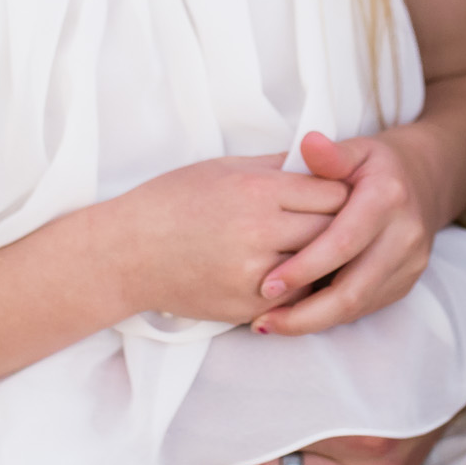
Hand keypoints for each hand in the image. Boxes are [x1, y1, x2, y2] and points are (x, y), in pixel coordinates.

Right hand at [117, 153, 346, 323]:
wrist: (126, 253)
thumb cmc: (169, 201)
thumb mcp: (220, 167)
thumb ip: (275, 165)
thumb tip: (319, 159)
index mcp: (256, 190)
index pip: (332, 192)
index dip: (339, 193)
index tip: (337, 195)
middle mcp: (261, 232)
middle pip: (334, 230)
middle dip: (338, 226)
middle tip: (338, 224)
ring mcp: (256, 274)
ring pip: (320, 268)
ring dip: (323, 260)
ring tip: (322, 251)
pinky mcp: (250, 306)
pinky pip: (296, 297)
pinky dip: (300, 286)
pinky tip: (292, 274)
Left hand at [251, 131, 431, 334]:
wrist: (423, 179)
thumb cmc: (373, 164)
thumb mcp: (353, 148)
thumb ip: (329, 154)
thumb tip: (308, 144)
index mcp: (387, 199)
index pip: (342, 243)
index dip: (304, 267)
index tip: (266, 285)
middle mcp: (405, 235)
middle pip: (353, 289)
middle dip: (305, 312)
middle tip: (261, 321)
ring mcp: (410, 263)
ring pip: (359, 306)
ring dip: (313, 321)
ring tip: (269, 324)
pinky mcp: (406, 282)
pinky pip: (366, 308)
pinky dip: (329, 317)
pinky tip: (295, 318)